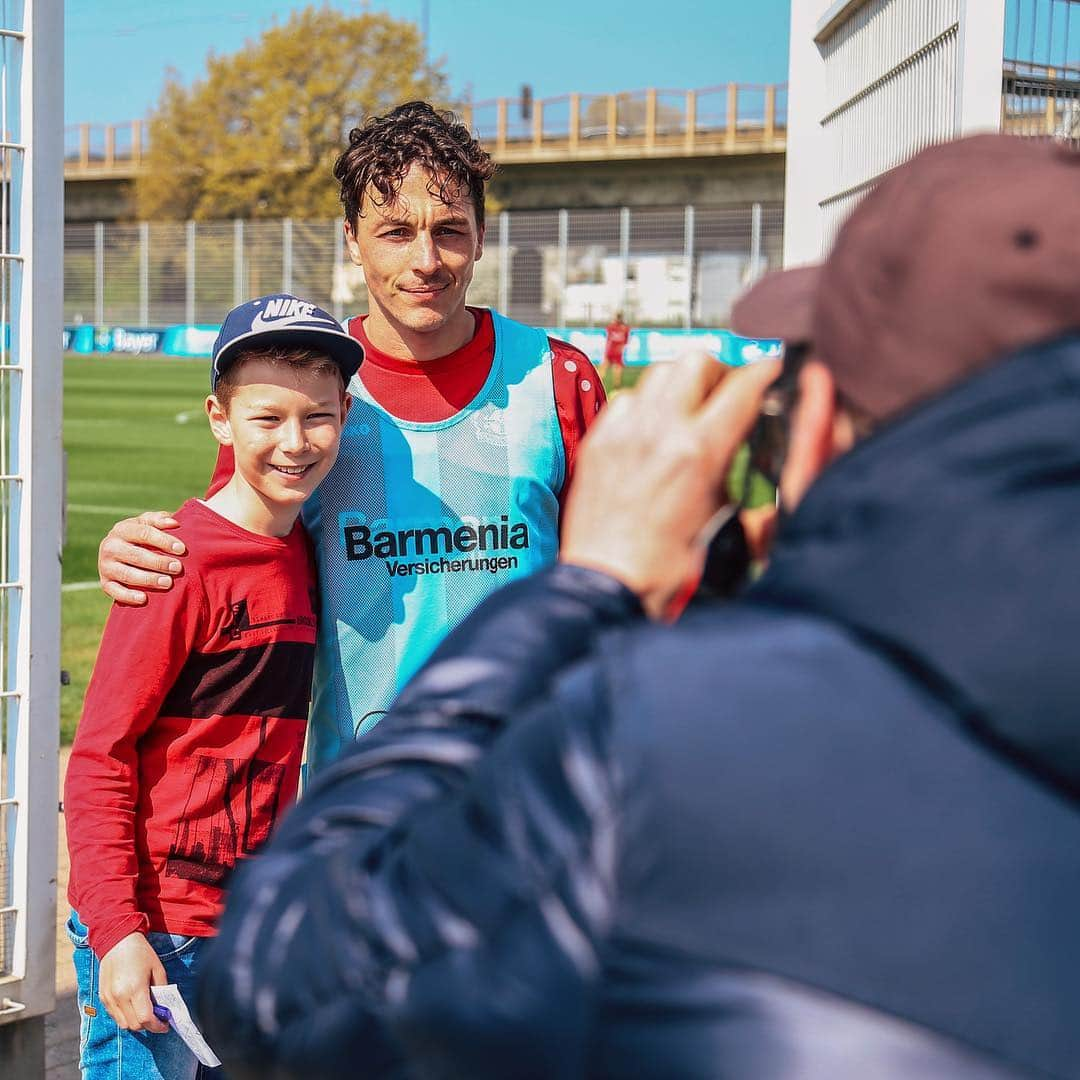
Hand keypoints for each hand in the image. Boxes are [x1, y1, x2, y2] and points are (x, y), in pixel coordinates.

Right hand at [98, 512, 186, 605]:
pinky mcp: (105, 583)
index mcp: (122, 530)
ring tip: (168, 583)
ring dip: (148, 579)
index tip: (181, 549)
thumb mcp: (148, 524)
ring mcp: (105, 566)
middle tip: (177, 568)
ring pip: (127, 574)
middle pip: (136, 555)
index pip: (143, 533)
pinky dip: (128, 596)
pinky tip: (144, 599)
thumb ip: (160, 520)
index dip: (163, 541)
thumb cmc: (142, 536)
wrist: (120, 553)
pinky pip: (115, 591)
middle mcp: (110, 547)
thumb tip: (174, 523)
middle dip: (158, 562)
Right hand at [98, 932, 169, 1032]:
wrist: (117, 941)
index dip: (157, 1026)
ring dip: (136, 1023)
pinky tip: (133, 1007)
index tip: (165, 1025)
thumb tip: (164, 1008)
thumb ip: (161, 990)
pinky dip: (125, 1017)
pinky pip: (115, 1016)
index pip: (145, 1019)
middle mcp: (119, 997)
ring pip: (123, 1024)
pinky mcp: (103, 998)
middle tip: (158, 1020)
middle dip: (148, 1026)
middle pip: (134, 1025)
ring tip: (146, 1013)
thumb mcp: (157, 969)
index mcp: (135, 989)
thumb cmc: (141, 953)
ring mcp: (108, 999)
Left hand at [560, 352, 779, 618]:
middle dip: (717, 372)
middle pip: (697, 360)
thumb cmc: (666, 567)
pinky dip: (643, 405)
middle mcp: (660, 430)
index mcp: (700, 451)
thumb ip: (734, 470)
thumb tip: (743, 441)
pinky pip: (625, 399)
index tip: (768, 371)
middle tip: (722, 393)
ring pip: (659, 372)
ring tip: (685, 408)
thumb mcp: (720, 517)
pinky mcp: (597, 442)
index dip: (763, 373)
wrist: (607, 583)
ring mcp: (624, 432)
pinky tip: (648, 430)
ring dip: (679, 383)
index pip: (742, 387)